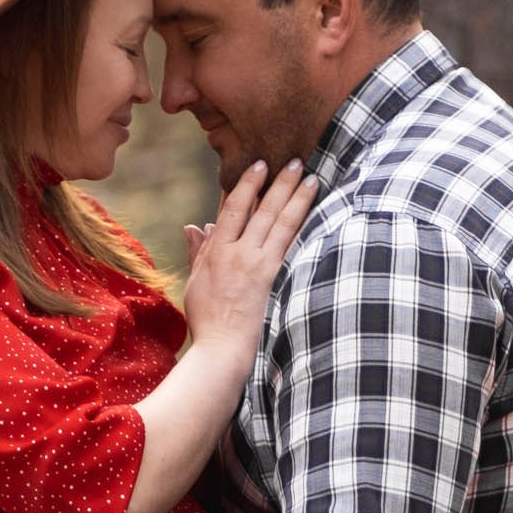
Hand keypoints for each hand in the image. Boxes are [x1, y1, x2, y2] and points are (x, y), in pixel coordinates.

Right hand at [179, 157, 317, 357]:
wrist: (223, 350)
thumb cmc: (207, 320)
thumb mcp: (196, 283)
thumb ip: (198, 252)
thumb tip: (193, 227)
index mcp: (217, 252)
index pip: (233, 208)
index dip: (248, 184)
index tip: (261, 165)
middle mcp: (239, 254)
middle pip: (263, 210)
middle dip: (280, 183)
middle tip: (296, 162)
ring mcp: (260, 266)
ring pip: (282, 223)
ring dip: (298, 198)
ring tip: (312, 178)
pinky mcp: (277, 281)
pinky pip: (294, 248)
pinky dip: (306, 228)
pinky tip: (320, 214)